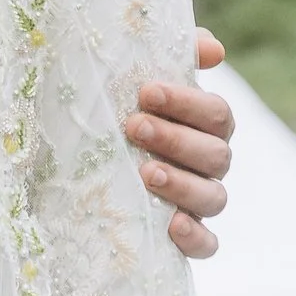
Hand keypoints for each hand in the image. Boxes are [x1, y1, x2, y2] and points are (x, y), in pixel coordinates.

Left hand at [127, 26, 234, 259]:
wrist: (79, 162)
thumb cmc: (119, 110)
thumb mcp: (137, 76)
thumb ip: (176, 53)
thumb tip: (214, 50)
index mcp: (207, 125)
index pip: (216, 113)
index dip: (186, 102)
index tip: (145, 92)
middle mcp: (209, 164)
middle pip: (216, 154)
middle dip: (176, 139)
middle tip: (134, 126)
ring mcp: (200, 201)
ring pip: (214, 198)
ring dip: (183, 185)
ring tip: (146, 172)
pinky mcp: (187, 236)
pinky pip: (207, 245)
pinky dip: (195, 238)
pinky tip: (172, 226)